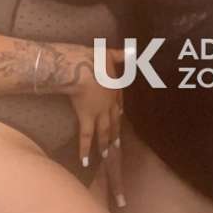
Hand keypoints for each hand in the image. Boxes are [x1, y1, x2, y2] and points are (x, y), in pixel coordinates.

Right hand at [69, 47, 126, 206]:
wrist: (81, 68)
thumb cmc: (94, 59)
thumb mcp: (109, 54)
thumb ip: (121, 54)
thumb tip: (131, 50)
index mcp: (116, 90)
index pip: (119, 105)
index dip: (118, 113)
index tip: (118, 119)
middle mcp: (111, 105)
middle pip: (114, 123)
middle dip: (115, 136)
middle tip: (117, 149)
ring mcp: (100, 113)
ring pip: (105, 133)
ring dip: (106, 145)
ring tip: (106, 157)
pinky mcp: (87, 118)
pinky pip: (87, 136)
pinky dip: (86, 149)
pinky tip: (86, 162)